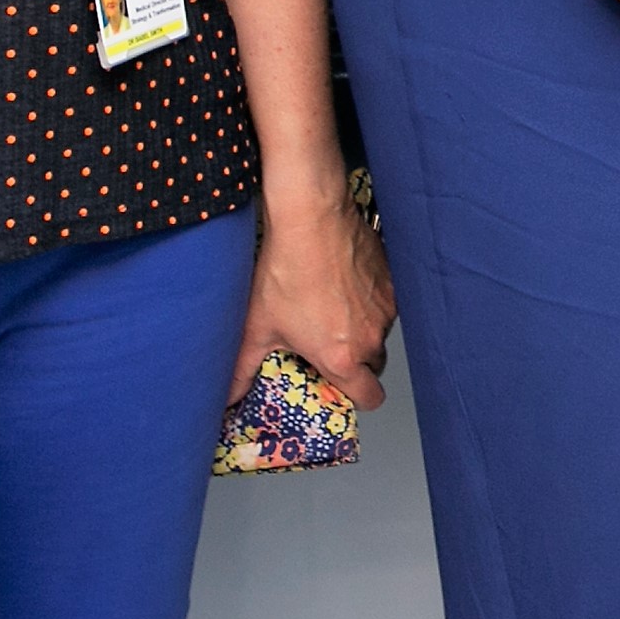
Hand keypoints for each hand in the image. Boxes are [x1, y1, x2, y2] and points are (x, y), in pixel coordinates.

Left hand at [232, 184, 395, 410]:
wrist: (311, 220)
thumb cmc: (286, 271)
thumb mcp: (256, 328)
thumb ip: (241, 372)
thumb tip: (227, 398)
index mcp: (341, 357)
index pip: (370, 398)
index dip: (358, 398)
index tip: (341, 387)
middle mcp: (371, 336)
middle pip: (375, 365)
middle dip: (357, 362)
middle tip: (330, 346)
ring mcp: (386, 307)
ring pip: (381, 332)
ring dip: (364, 329)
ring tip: (334, 310)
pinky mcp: (392, 280)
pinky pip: (387, 303)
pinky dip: (371, 301)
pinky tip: (345, 287)